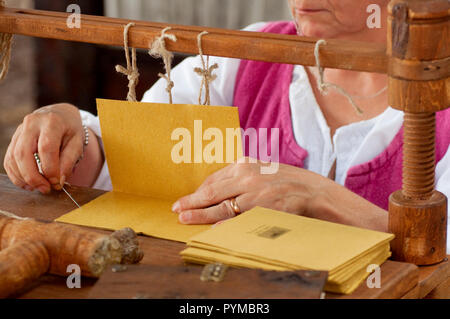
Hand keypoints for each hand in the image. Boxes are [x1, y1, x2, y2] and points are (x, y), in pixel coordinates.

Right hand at [3, 103, 85, 193]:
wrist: (59, 115)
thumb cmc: (70, 130)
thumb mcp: (77, 143)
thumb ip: (69, 161)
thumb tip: (58, 181)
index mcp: (51, 122)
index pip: (46, 148)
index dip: (50, 168)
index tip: (56, 183)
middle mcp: (31, 123)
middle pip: (23, 153)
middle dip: (33, 176)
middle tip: (45, 189)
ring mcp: (19, 130)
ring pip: (13, 158)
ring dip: (23, 178)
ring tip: (37, 187)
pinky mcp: (13, 139)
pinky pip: (8, 159)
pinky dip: (16, 175)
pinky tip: (27, 183)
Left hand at [172, 158, 326, 223]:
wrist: (312, 191)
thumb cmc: (285, 180)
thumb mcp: (261, 169)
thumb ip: (239, 175)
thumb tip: (214, 187)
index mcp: (245, 163)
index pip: (214, 179)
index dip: (197, 191)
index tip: (185, 199)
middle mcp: (248, 177)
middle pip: (213, 192)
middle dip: (192, 202)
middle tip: (177, 209)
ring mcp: (256, 194)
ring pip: (222, 207)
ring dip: (202, 215)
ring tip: (186, 218)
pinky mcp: (264, 209)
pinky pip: (239, 219)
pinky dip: (225, 225)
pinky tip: (213, 230)